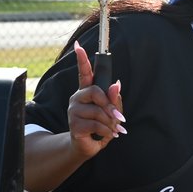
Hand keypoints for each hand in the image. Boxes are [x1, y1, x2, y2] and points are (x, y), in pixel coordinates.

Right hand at [67, 41, 125, 156]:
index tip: (78, 45)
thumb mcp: (113, 111)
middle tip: (119, 118)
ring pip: (97, 110)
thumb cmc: (102, 126)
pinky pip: (96, 124)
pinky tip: (106, 134)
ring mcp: (74, 111)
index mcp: (87, 92)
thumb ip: (115, 98)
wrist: (89, 146)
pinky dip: (106, 130)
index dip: (82, 59)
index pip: (84, 72)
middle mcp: (77, 98)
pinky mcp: (74, 125)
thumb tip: (116, 84)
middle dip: (110, 105)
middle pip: (95, 91)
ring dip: (110, 122)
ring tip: (112, 129)